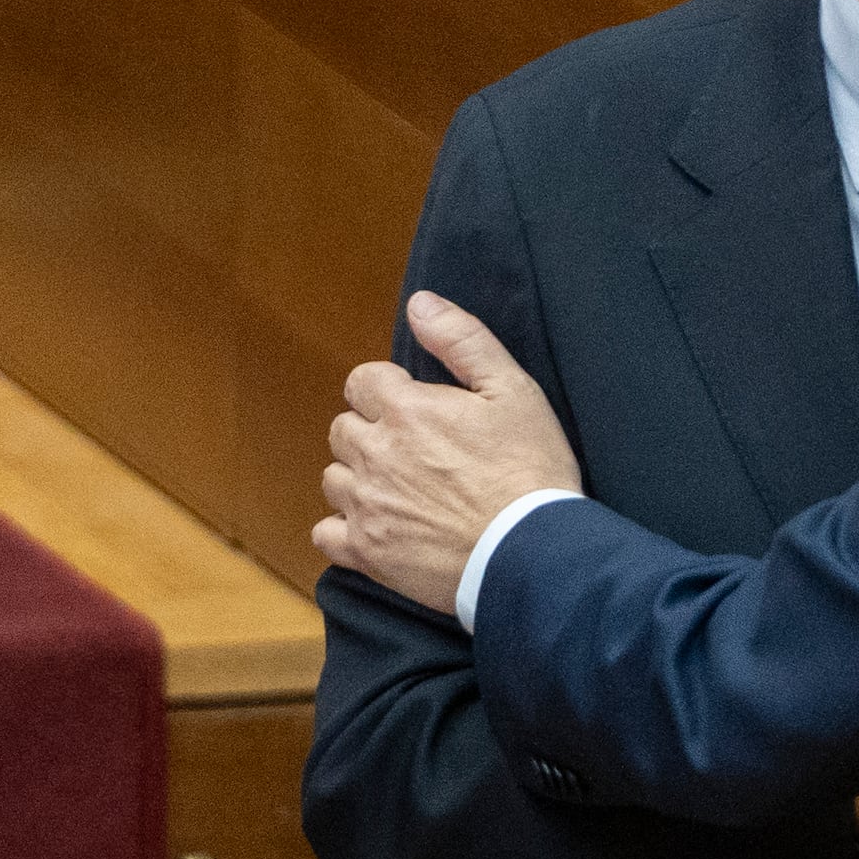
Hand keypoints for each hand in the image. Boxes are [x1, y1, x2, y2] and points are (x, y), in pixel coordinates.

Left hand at [316, 292, 585, 618]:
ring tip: (398, 490)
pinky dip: (343, 529)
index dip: (385, 390)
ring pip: (334, 479)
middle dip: (370, 432)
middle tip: (411, 450)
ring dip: (357, 478)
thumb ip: (462, 340)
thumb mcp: (513, 389)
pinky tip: (376, 527)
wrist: (532, 554)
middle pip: (342, 429)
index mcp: (406, 411)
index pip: (361, 382)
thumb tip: (419, 303)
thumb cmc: (530, 470)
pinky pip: (326, 534)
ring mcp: (367, 507)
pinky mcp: (368, 554)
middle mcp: (376, 455)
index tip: (413, 408)